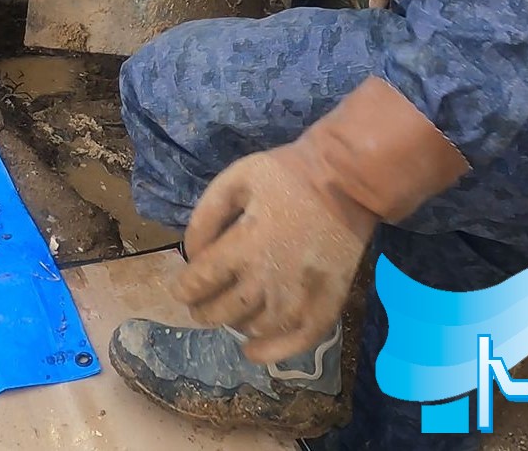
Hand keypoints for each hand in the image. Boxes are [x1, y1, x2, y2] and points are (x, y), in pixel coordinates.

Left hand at [173, 143, 375, 365]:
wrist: (346, 180)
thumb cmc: (287, 175)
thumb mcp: (236, 179)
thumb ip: (206, 216)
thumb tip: (192, 255)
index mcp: (245, 244)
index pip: (201, 281)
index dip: (185, 289)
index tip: (182, 289)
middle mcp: (270, 277)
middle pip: (224, 311)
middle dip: (204, 311)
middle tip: (200, 306)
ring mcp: (301, 295)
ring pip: (256, 327)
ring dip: (234, 324)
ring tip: (229, 314)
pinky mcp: (328, 303)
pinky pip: (298, 340)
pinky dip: (272, 352)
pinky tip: (253, 350)